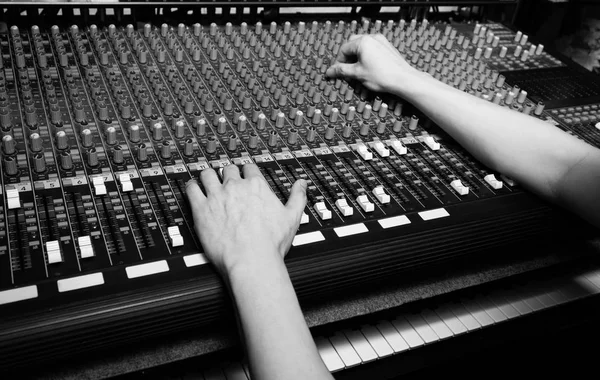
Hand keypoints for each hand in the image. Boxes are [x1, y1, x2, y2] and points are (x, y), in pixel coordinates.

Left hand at [186, 164, 306, 275]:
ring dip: (207, 176)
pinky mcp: (201, 209)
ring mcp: (216, 196)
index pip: (249, 167)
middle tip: (226, 180)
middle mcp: (235, 187)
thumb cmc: (270, 243)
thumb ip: (297, 197)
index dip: (246, 171)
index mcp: (256, 186)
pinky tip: (193, 189)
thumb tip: (302, 185)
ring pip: (207, 174)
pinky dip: (191, 187)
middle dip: (227, 173)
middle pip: (227, 169)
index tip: (244, 174)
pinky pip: (191, 189)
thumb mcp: (292, 217)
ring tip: (207, 180)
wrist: (251, 260)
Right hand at [326, 34, 417, 92]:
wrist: (403, 79)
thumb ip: (342, 71)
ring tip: (357, 70)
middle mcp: (372, 38)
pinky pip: (372, 48)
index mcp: (363, 42)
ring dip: (356, 56)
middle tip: (346, 70)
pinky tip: (368, 68)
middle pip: (352, 45)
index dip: (338, 62)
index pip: (343, 49)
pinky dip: (366, 56)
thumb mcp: (358, 74)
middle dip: (347, 57)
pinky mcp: (387, 47)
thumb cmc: (383, 76)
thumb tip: (329, 72)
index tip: (338, 72)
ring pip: (362, 46)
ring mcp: (381, 41)